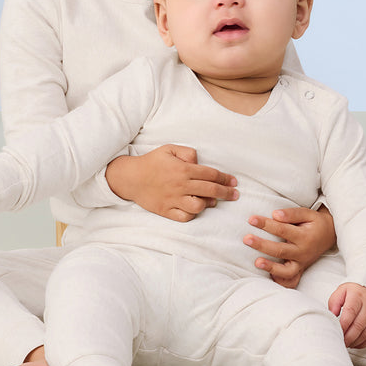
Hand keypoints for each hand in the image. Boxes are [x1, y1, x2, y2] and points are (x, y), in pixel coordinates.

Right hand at [105, 144, 236, 222]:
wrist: (131, 178)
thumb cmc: (152, 162)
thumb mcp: (169, 149)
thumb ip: (188, 152)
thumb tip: (199, 161)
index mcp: (183, 169)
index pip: (211, 174)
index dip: (225, 179)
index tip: (234, 182)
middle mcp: (180, 186)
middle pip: (210, 191)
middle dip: (226, 193)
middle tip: (235, 195)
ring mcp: (173, 200)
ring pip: (199, 206)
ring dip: (209, 204)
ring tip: (213, 201)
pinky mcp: (166, 211)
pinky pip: (184, 217)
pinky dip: (192, 215)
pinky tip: (196, 209)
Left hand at [247, 205, 336, 287]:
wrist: (329, 235)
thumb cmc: (315, 223)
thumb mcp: (308, 213)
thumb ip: (292, 214)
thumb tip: (275, 214)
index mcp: (304, 236)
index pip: (282, 229)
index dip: (266, 224)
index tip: (251, 219)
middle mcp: (303, 252)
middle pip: (280, 250)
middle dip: (262, 245)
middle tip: (247, 239)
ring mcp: (301, 263)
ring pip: (286, 271)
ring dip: (271, 268)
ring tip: (256, 262)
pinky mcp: (300, 270)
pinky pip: (291, 281)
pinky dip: (280, 282)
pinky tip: (267, 278)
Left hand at [328, 283, 365, 348]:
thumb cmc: (353, 293)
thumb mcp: (341, 291)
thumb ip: (334, 302)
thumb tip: (332, 316)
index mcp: (357, 296)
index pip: (350, 312)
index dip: (343, 324)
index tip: (336, 331)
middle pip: (359, 325)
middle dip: (348, 336)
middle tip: (340, 341)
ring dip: (355, 341)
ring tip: (345, 343)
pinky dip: (363, 343)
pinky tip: (354, 344)